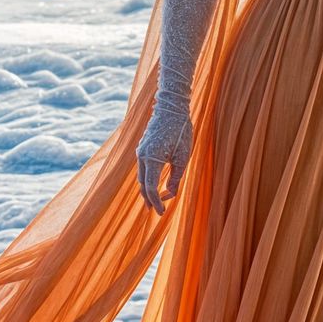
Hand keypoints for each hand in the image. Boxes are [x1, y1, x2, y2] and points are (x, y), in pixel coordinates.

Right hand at [136, 100, 192, 214]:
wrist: (171, 109)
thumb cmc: (180, 131)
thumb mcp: (182, 157)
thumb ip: (175, 177)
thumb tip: (170, 194)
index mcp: (152, 159)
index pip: (150, 188)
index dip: (156, 202)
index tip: (162, 212)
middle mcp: (142, 156)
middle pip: (142, 184)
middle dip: (149, 199)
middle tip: (157, 211)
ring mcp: (140, 151)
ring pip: (141, 176)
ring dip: (148, 189)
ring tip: (156, 200)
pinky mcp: (142, 147)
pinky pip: (143, 167)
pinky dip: (147, 178)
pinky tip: (154, 183)